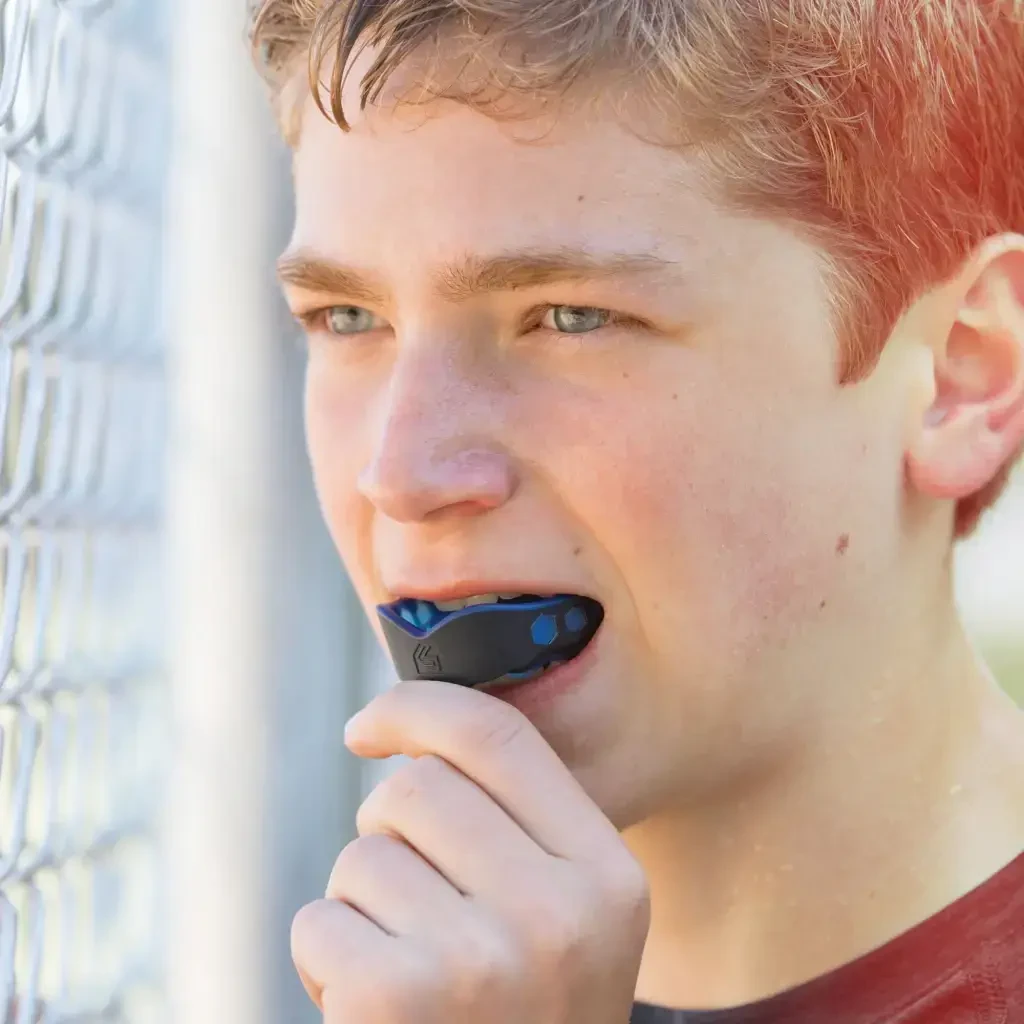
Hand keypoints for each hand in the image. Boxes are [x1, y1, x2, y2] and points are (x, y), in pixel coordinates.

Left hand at [291, 679, 649, 1022]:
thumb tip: (405, 734)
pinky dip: (326, 955)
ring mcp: (481, 962)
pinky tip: (369, 1008)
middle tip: (414, 906)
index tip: (366, 726)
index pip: (499, 738)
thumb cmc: (520, 1018)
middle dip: (388, 835)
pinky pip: (320, 918)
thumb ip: (517, 827)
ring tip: (404, 970)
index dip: (419, 708)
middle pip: (415, 789)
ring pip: (361, 853)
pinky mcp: (397, 1003)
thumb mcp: (565, 923)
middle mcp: (559, 914)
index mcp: (608, 878)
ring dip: (359, 904)